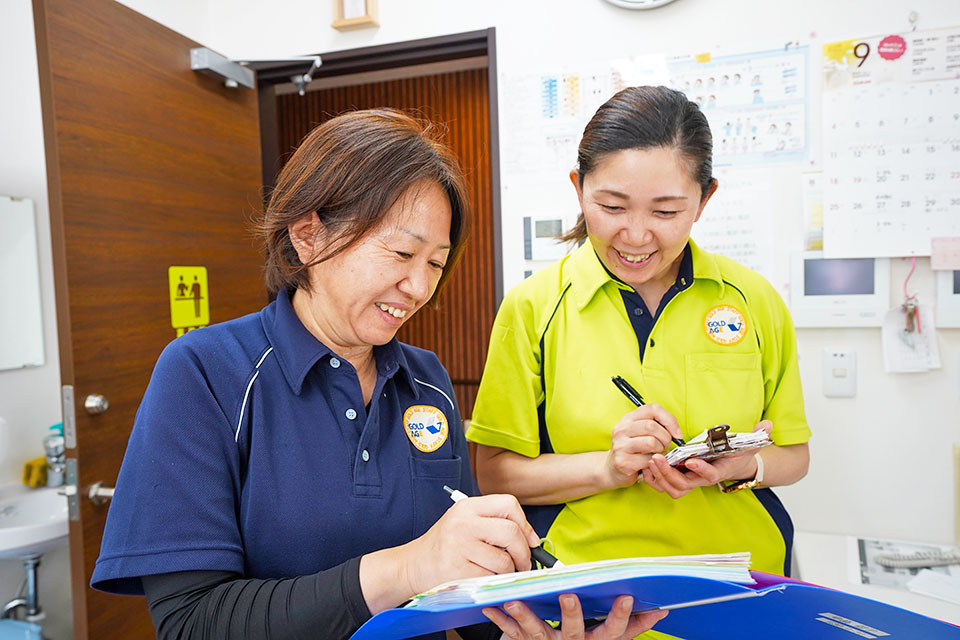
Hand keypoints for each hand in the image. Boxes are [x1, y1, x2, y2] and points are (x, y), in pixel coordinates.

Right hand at [400, 494, 539, 595]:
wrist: (412, 565)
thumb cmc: (445, 546)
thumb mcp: (465, 522)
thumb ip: (493, 523)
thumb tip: (532, 539)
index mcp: (467, 506)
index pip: (508, 504)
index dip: (525, 524)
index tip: (530, 540)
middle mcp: (463, 522)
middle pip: (511, 532)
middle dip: (524, 552)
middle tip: (524, 563)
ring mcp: (458, 546)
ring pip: (504, 560)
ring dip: (509, 572)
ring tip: (499, 572)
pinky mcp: (456, 570)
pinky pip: (490, 578)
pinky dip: (493, 582)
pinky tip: (484, 579)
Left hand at [483, 594, 667, 639]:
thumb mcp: (611, 637)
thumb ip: (633, 625)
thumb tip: (662, 610)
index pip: (613, 632)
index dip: (620, 616)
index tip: (627, 596)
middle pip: (575, 631)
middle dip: (571, 613)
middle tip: (569, 595)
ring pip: (537, 632)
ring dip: (525, 616)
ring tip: (515, 601)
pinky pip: (512, 632)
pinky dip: (500, 618)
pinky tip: (490, 605)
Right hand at [603, 404, 681, 489]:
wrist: (612, 469)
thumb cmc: (633, 449)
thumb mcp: (641, 432)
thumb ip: (656, 426)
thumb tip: (676, 431)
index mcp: (628, 418)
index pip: (653, 409)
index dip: (670, 420)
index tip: (676, 433)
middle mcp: (621, 429)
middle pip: (652, 426)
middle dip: (666, 438)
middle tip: (665, 445)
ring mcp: (620, 445)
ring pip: (652, 443)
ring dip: (660, 450)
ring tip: (657, 453)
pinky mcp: (623, 462)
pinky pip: (648, 460)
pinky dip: (654, 462)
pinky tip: (650, 463)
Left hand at [642, 420, 771, 498]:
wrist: (732, 466)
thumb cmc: (737, 455)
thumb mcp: (749, 444)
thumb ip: (757, 435)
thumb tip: (768, 425)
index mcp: (718, 471)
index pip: (710, 475)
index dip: (701, 470)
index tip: (691, 460)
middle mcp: (703, 480)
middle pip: (684, 485)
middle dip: (669, 473)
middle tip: (657, 458)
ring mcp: (691, 481)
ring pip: (673, 488)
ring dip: (660, 477)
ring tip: (651, 461)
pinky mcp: (681, 480)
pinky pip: (665, 487)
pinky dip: (655, 480)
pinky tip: (648, 467)